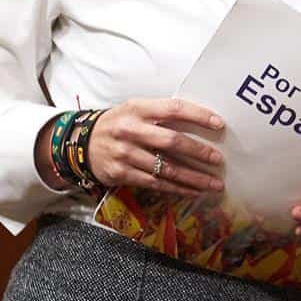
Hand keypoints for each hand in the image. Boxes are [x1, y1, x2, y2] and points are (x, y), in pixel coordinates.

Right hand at [88, 97, 226, 195]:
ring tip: (214, 184)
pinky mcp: (122, 174)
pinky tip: (194, 192)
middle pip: (172, 142)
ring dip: (193, 178)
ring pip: (166, 168)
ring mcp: (126, 154)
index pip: (174, 109)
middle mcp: (131, 130)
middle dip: (198, 152)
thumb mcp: (135, 109)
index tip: (219, 124)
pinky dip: (177, 189)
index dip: (198, 115)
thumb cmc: (119, 123)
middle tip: (218, 159)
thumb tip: (200, 121)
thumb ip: (161, 113)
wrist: (82, 144)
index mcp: (138, 109)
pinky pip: (156, 183)